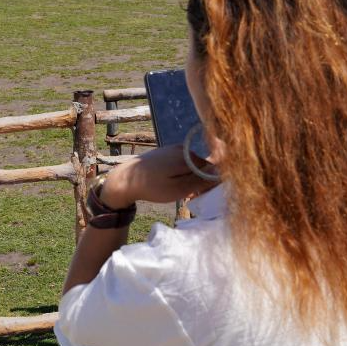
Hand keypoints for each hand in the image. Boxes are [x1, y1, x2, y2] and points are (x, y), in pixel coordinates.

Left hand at [100, 144, 216, 206]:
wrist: (125, 180)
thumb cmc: (152, 187)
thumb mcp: (179, 189)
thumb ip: (201, 181)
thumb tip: (222, 174)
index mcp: (189, 156)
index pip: (212, 169)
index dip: (210, 184)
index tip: (201, 195)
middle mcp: (183, 149)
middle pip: (202, 166)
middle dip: (200, 181)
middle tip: (190, 196)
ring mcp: (174, 149)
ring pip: (192, 166)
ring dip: (191, 179)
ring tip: (181, 192)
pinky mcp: (166, 153)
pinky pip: (182, 163)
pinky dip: (181, 174)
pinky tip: (173, 184)